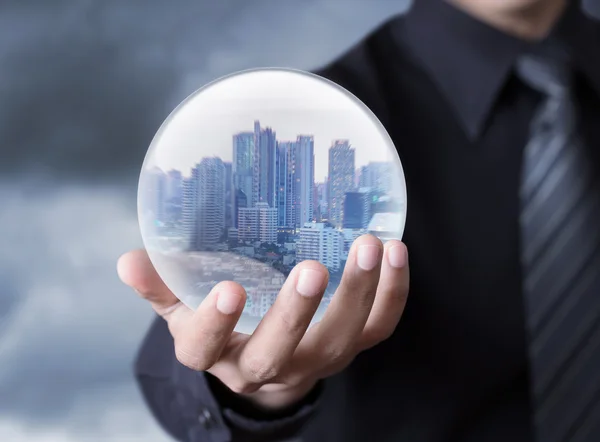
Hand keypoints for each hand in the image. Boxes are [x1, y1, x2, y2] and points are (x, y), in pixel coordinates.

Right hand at [117, 235, 408, 409]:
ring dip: (357, 295)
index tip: (229, 289)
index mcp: (216, 353)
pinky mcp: (348, 348)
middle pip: (279, 353)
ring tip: (371, 246)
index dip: (215, 324)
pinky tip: (395, 253)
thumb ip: (160, 285)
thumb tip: (128, 260)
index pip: (205, 348)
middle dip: (296, 314)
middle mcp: (264, 365)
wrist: (265, 358)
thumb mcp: (183, 309)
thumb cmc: (222, 325)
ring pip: (339, 341)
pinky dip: (392, 295)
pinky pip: (378, 330)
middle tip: (311, 267)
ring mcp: (312, 360)